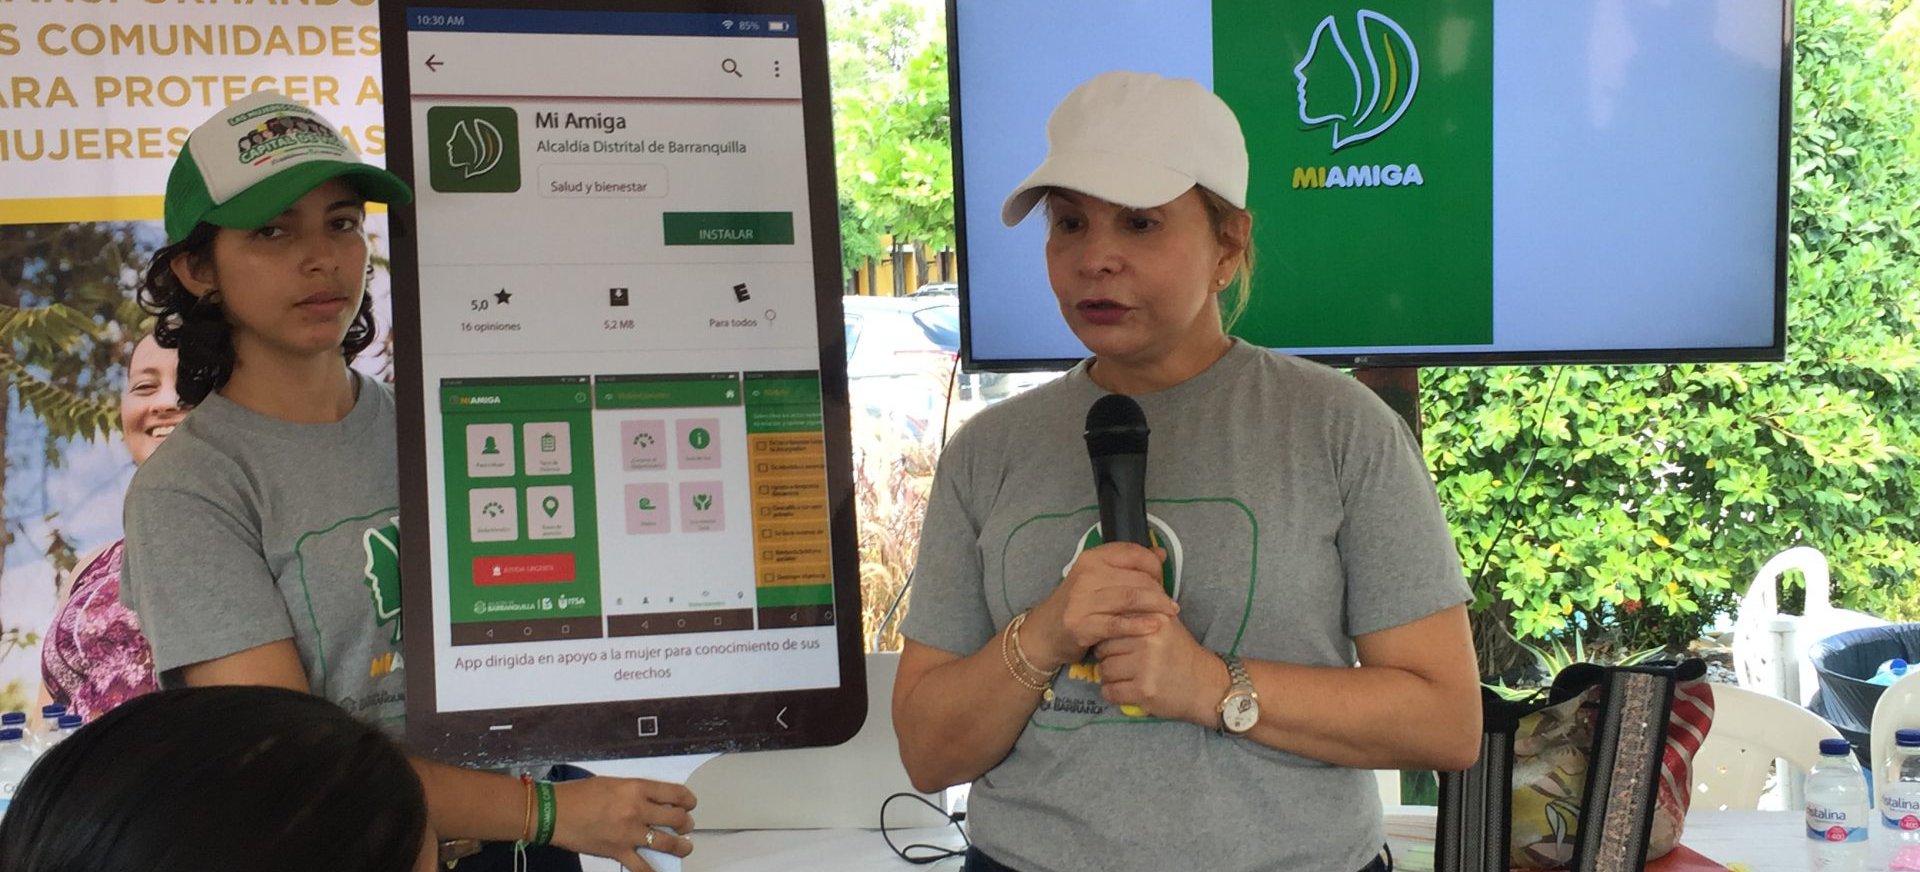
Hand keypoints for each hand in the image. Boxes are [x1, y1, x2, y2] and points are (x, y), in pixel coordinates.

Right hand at [551, 776, 696, 870]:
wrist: (555, 812)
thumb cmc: (579, 794)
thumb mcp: (614, 783)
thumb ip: (636, 792)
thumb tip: (653, 803)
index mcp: (637, 788)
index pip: (676, 794)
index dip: (689, 800)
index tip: (690, 804)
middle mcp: (638, 810)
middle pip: (677, 818)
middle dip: (686, 823)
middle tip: (685, 826)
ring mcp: (629, 834)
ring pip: (668, 843)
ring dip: (681, 846)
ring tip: (684, 847)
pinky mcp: (619, 852)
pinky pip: (643, 867)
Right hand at [1027, 543, 1178, 668]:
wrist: (1045, 632)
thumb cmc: (1078, 604)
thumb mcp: (1098, 578)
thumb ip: (1128, 566)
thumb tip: (1160, 553)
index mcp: (1092, 558)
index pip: (1134, 553)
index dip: (1155, 566)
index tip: (1162, 580)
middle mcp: (1086, 574)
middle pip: (1136, 577)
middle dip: (1159, 590)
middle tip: (1170, 603)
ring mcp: (1082, 600)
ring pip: (1130, 598)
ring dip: (1156, 606)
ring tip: (1170, 613)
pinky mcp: (1082, 625)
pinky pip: (1117, 623)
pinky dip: (1139, 624)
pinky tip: (1154, 627)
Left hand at [1093, 617, 1229, 725]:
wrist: (1205, 685)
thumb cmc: (1180, 654)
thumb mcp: (1165, 624)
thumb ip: (1139, 613)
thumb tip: (1102, 613)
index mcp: (1153, 620)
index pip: (1112, 625)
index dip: (1110, 637)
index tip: (1119, 646)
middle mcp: (1149, 640)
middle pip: (1104, 648)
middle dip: (1108, 658)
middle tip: (1123, 664)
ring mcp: (1146, 666)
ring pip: (1104, 670)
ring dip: (1110, 678)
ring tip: (1126, 677)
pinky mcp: (1143, 690)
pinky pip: (1110, 691)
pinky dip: (1112, 694)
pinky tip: (1125, 691)